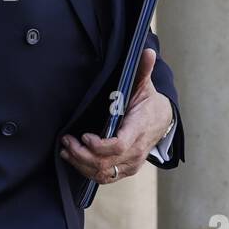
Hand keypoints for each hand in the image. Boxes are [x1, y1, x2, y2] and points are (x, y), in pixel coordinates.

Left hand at [59, 47, 173, 185]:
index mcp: (138, 130)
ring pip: (103, 173)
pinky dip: (87, 171)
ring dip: (81, 163)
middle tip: (66, 140)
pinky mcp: (125, 170)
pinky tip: (73, 159)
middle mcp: (136, 151)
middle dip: (82, 154)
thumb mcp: (145, 86)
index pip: (119, 145)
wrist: (163, 122)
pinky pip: (105, 177)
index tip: (84, 136)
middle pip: (106, 162)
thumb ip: (143, 70)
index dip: (99, 145)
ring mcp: (131, 163)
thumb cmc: (149, 103)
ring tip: (65, 149)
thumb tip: (148, 51)